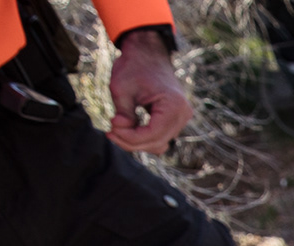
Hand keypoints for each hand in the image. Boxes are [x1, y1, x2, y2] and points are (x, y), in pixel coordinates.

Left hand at [107, 29, 192, 153]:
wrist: (148, 53)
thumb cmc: (134, 66)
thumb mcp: (121, 88)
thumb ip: (123, 113)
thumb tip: (119, 131)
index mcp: (173, 105)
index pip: (153, 134)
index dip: (130, 137)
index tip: (110, 130)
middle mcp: (183, 114)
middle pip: (157, 142)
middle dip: (131, 141)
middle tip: (110, 132)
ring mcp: (182, 118)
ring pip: (159, 143)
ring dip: (137, 142)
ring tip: (117, 130)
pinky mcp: (176, 119)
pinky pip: (161, 137)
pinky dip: (144, 137)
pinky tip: (128, 129)